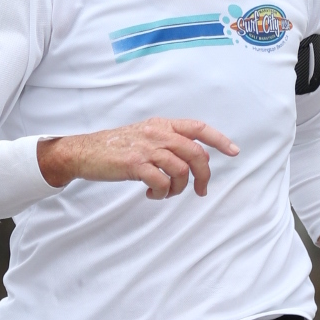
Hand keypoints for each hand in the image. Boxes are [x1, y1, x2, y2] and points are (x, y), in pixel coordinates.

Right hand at [36, 118, 238, 198]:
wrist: (85, 152)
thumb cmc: (116, 147)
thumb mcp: (145, 136)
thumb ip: (169, 143)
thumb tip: (197, 159)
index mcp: (162, 125)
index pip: (198, 128)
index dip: (219, 140)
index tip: (234, 152)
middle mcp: (157, 133)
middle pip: (196, 154)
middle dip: (204, 176)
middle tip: (201, 191)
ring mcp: (147, 148)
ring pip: (181, 171)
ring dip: (179, 189)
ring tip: (166, 193)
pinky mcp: (135, 164)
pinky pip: (162, 182)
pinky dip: (162, 194)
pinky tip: (152, 195)